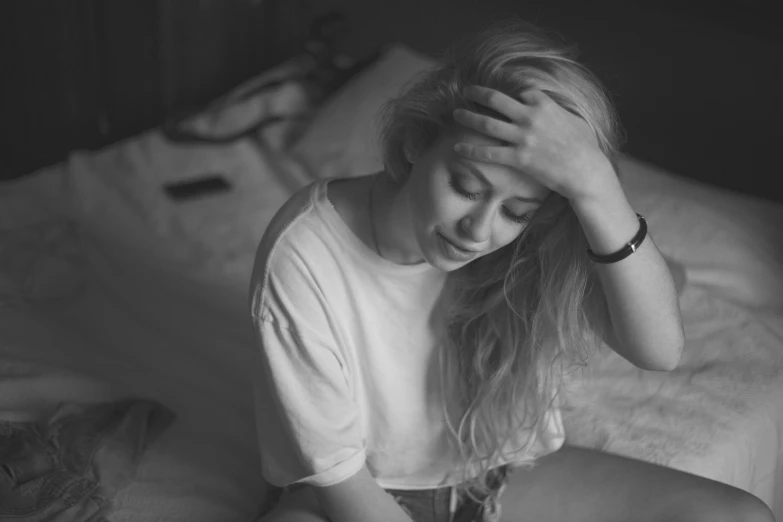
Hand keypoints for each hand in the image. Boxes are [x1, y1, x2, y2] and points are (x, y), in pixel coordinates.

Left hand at [452, 85, 614, 201]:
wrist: (585, 170)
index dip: (507, 88)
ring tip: (455, 114)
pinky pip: (489, 152)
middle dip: (478, 93)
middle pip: (496, 100)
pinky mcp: (518, 158)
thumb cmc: (584, 146)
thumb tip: (549, 108)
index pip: (520, 90)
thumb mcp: (573, 119)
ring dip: (468, 117)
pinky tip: (458, 148)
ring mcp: (523, 137)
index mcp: (544, 104)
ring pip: (487, 124)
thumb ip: (556, 110)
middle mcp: (530, 117)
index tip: (496, 90)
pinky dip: (471, 150)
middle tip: (466, 91)